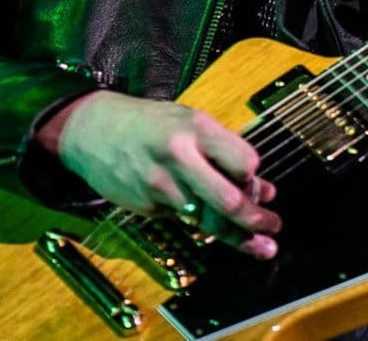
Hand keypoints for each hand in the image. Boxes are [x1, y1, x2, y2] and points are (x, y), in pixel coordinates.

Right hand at [37, 91, 280, 258]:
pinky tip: (212, 226)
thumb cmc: (150, 124)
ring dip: (238, 236)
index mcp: (196, 128)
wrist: (93, 130)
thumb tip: (261, 187)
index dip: (254, 176)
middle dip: (256, 219)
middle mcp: (180, 157)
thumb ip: (224, 151)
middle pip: (227, 200)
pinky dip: (201, 224)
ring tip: (262, 247)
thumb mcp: (189, 122)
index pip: (243, 162)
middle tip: (273, 226)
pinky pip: (183, 220)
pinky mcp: (148, 207)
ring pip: (207, 219)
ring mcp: (161, 185)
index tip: (260, 184)